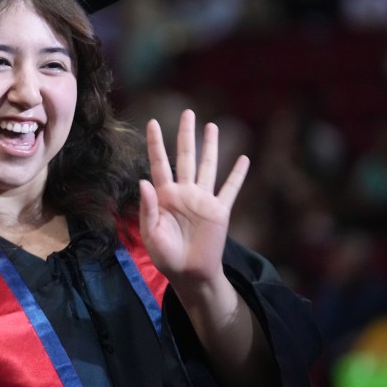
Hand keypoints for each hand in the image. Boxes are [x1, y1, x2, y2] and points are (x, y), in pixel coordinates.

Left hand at [138, 110, 248, 289]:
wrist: (189, 274)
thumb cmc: (166, 257)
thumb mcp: (151, 234)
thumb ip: (148, 208)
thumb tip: (143, 181)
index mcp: (165, 196)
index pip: (159, 163)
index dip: (156, 143)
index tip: (153, 122)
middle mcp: (184, 192)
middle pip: (186, 157)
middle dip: (186, 135)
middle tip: (188, 112)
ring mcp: (203, 200)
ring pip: (207, 166)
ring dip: (210, 146)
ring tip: (212, 126)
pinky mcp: (220, 211)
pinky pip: (230, 189)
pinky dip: (237, 174)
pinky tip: (243, 159)